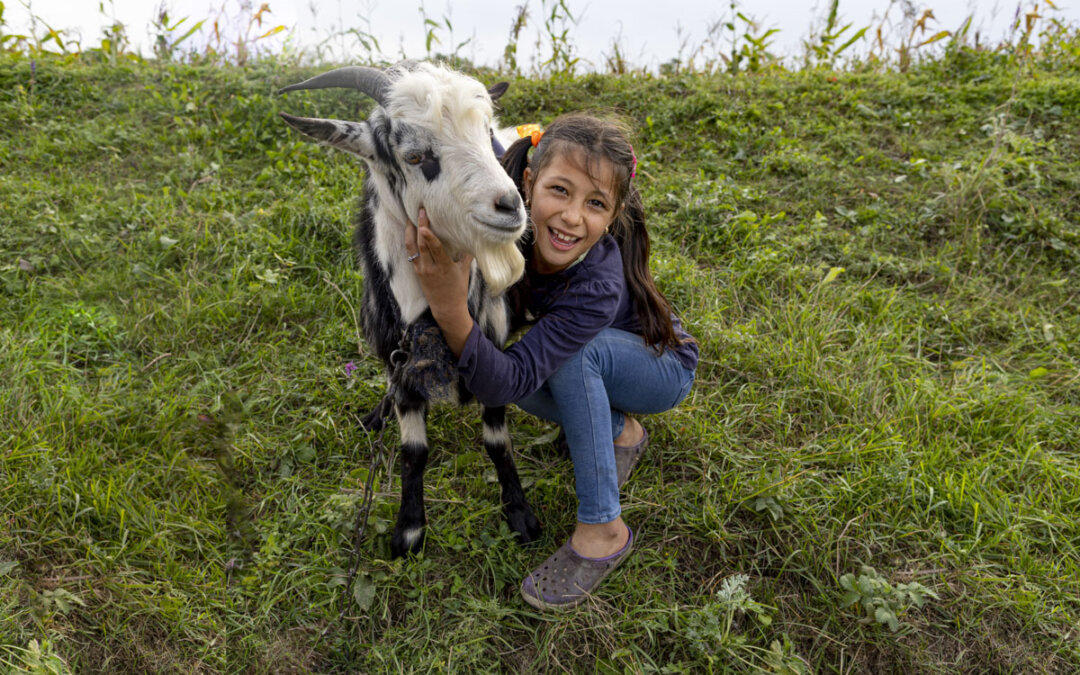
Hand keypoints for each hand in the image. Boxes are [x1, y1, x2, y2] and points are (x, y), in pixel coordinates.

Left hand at [404, 208, 474, 356]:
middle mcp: (430, 268)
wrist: (446, 308)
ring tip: (410, 217)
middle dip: (420, 226)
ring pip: (412, 248)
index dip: (429, 237)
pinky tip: (410, 231)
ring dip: (410, 232)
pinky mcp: (416, 271)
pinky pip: (410, 253)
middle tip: (420, 211)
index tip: (424, 225)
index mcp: (444, 267)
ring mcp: (421, 270)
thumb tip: (472, 237)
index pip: (435, 249)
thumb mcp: (464, 271)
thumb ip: (466, 255)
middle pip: (421, 245)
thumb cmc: (458, 289)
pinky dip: (410, 241)